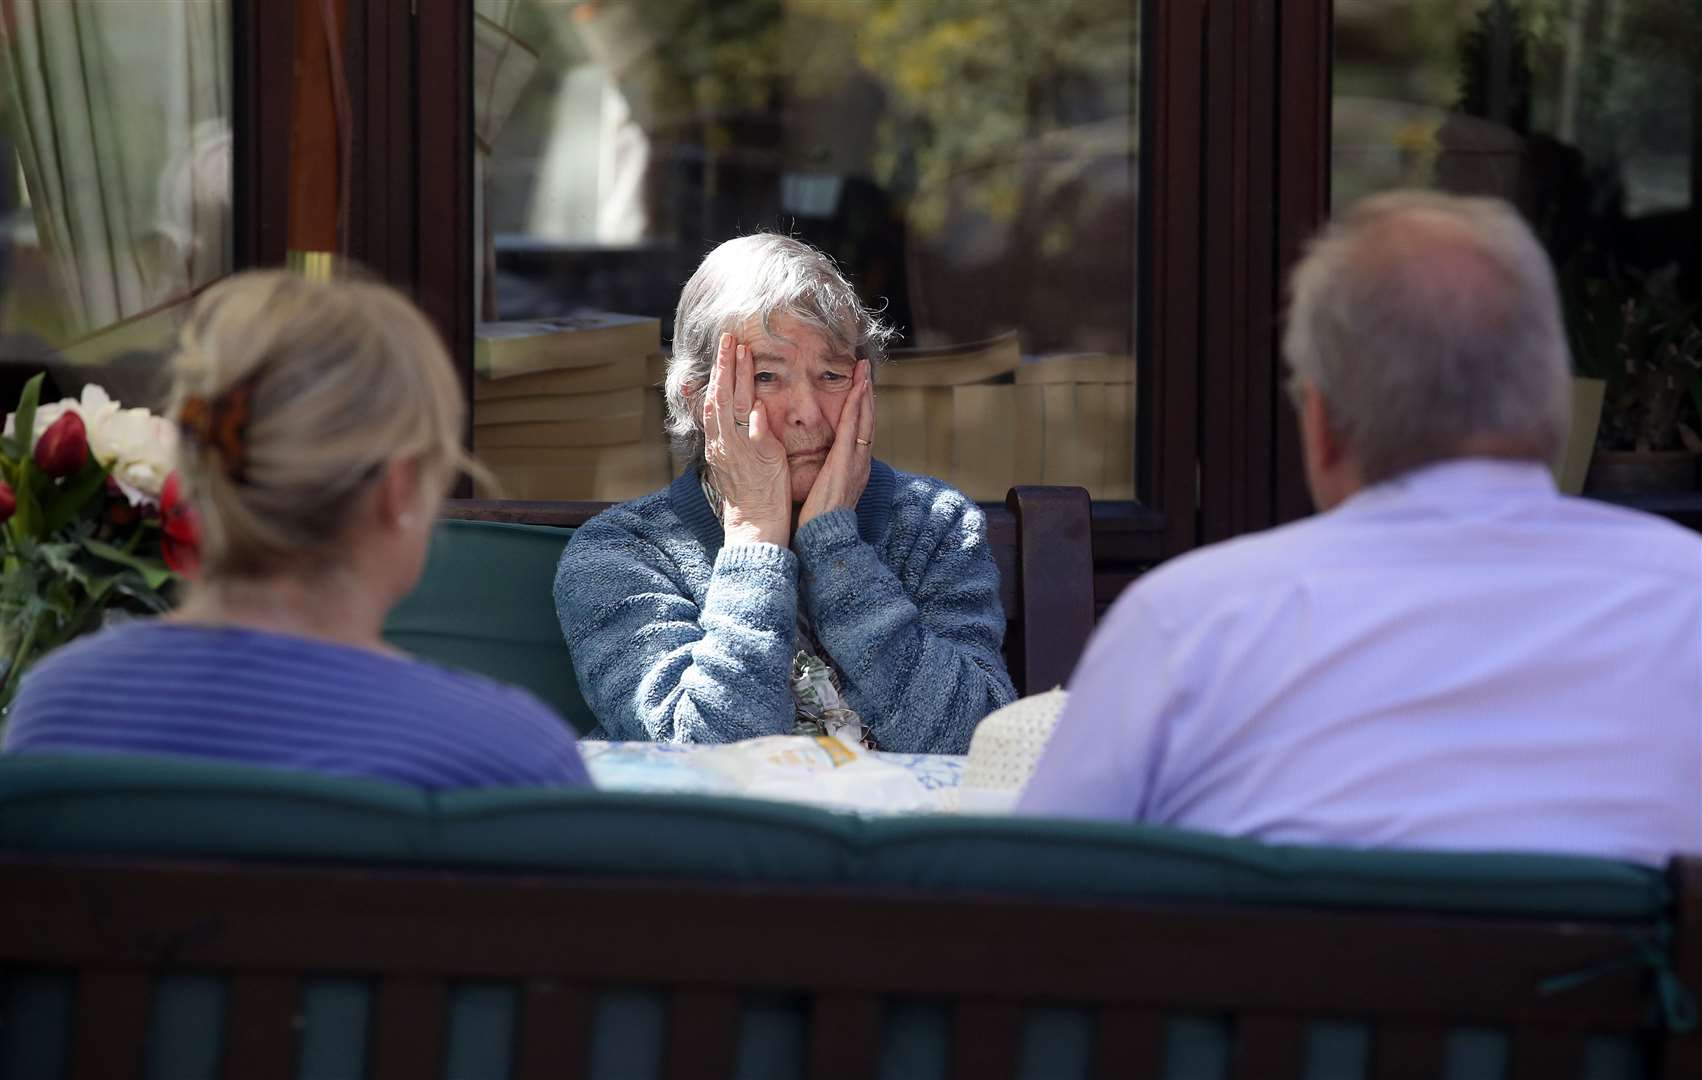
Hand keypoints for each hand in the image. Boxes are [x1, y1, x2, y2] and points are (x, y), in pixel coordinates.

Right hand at [703, 332, 790, 546]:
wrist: (753, 524)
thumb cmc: (748, 492)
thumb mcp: (731, 459)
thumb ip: (730, 433)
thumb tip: (732, 409)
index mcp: (719, 441)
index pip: (714, 399)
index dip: (718, 372)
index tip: (723, 348)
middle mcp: (725, 443)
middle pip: (721, 397)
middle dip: (724, 365)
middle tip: (727, 337)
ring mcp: (741, 451)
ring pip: (736, 409)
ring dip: (738, 380)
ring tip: (742, 353)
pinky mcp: (760, 462)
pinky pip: (756, 438)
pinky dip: (756, 422)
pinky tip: (760, 404)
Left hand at [797, 358, 873, 529]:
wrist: (824, 539)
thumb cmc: (819, 520)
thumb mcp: (825, 492)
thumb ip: (825, 475)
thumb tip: (819, 465)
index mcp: (853, 468)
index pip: (859, 432)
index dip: (860, 408)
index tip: (859, 387)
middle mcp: (860, 462)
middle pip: (866, 420)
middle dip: (867, 393)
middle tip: (866, 368)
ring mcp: (856, 461)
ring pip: (863, 420)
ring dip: (865, 393)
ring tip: (864, 370)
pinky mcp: (846, 462)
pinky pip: (853, 428)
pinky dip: (857, 406)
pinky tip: (858, 389)